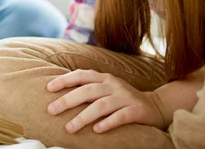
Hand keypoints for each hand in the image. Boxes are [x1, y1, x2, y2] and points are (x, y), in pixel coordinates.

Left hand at [47, 69, 165, 133]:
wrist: (155, 106)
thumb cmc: (122, 98)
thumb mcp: (105, 88)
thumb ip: (87, 88)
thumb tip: (59, 93)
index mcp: (103, 77)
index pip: (81, 75)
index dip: (64, 80)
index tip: (48, 88)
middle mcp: (113, 85)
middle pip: (87, 91)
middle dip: (67, 100)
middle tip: (52, 110)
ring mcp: (125, 97)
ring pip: (101, 105)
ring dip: (83, 116)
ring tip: (69, 128)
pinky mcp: (135, 111)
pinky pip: (120, 117)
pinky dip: (107, 123)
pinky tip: (96, 130)